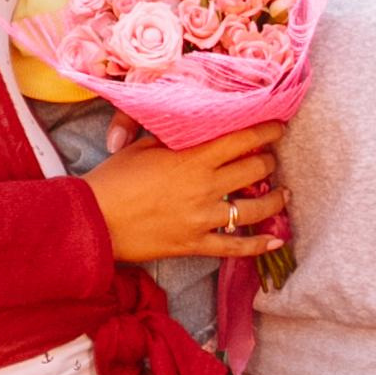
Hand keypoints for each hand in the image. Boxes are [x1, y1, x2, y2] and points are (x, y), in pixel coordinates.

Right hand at [84, 121, 288, 264]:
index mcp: (192, 158)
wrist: (92, 220)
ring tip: (283, 194)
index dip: (266, 131)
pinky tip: (275, 242)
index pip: (242, 140)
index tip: (277, 127)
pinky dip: (258, 245)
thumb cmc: (113, 179)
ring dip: (274, 200)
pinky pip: (235, 247)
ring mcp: (203, 218)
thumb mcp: (142, 146)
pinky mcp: (195, 244)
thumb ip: (173, 137)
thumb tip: (194, 128)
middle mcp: (205, 187)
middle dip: (269, 161)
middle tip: (271, 157)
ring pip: (254, 209)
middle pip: (255, 170)